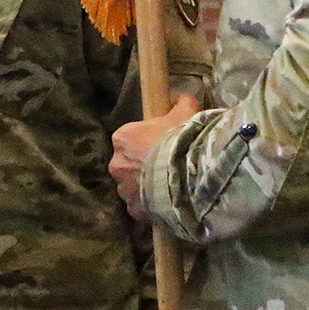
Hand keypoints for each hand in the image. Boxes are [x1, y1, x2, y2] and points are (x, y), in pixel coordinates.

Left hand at [108, 94, 200, 210]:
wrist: (191, 175)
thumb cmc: (182, 141)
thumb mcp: (186, 114)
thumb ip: (181, 104)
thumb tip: (183, 98)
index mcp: (122, 138)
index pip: (128, 137)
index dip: (145, 140)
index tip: (162, 143)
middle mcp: (117, 165)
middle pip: (128, 164)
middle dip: (143, 166)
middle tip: (167, 166)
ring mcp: (125, 190)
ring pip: (133, 187)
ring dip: (146, 187)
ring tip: (170, 187)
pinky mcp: (135, 211)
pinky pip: (141, 207)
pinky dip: (152, 206)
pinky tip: (169, 202)